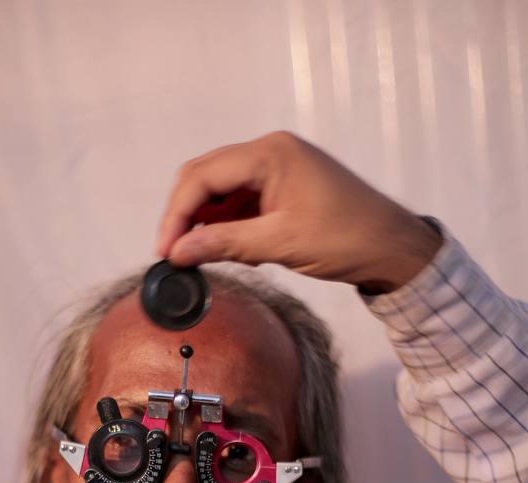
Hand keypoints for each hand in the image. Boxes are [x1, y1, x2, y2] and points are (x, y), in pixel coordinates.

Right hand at [157, 131, 441, 292]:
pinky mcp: (282, 188)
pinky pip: (240, 202)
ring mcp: (276, 169)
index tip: (165, 250)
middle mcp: (270, 152)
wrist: (392, 247)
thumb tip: (178, 251)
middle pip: (206, 177)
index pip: (204, 176)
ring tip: (193, 256)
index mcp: (270, 153)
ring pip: (221, 191)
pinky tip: (220, 249)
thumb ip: (225, 244)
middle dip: (184, 215)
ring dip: (203, 222)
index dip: (177, 214)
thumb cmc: (346, 239)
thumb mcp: (281, 243)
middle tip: (172, 254)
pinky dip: (225, 225)